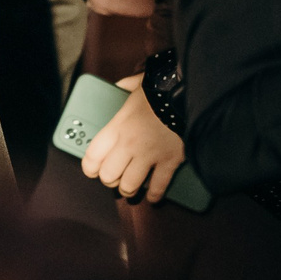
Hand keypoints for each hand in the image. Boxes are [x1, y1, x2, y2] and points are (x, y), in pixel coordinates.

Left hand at [82, 75, 185, 201]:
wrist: (190, 95)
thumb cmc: (162, 89)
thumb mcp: (138, 83)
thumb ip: (124, 86)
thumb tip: (118, 86)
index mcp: (118, 125)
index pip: (92, 155)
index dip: (89, 168)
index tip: (92, 170)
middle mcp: (129, 144)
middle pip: (108, 176)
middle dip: (110, 180)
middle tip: (114, 177)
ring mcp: (149, 155)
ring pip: (129, 186)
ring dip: (129, 189)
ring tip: (130, 187)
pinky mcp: (169, 162)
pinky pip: (158, 187)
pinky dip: (154, 195)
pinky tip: (152, 196)